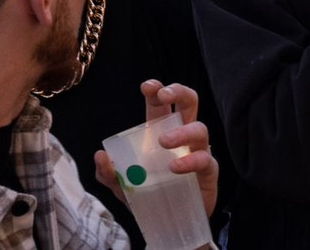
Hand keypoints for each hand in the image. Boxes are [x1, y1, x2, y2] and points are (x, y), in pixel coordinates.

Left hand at [93, 79, 220, 218]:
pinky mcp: (208, 171)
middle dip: (179, 92)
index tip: (148, 86)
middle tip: (164, 95)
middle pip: (190, 103)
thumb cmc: (150, 196)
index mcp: (162, 133)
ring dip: (182, 131)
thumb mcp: (123, 186)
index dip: (159, 91)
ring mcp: (198, 152)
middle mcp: (183, 137)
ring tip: (164, 142)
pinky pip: (205, 159)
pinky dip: (190, 161)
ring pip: (200, 129)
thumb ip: (109, 173)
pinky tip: (175, 168)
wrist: (172, 223)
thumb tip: (101, 155)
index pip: (163, 105)